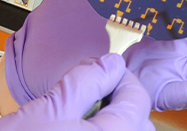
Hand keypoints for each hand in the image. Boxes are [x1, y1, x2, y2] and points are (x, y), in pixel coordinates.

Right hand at [0, 55, 154, 130]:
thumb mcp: (49, 108)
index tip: (99, 70)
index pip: (137, 98)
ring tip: (75, 118)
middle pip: (136, 121)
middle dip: (116, 101)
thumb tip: (110, 64)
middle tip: (86, 94)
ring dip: (106, 121)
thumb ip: (86, 82)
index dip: (119, 76)